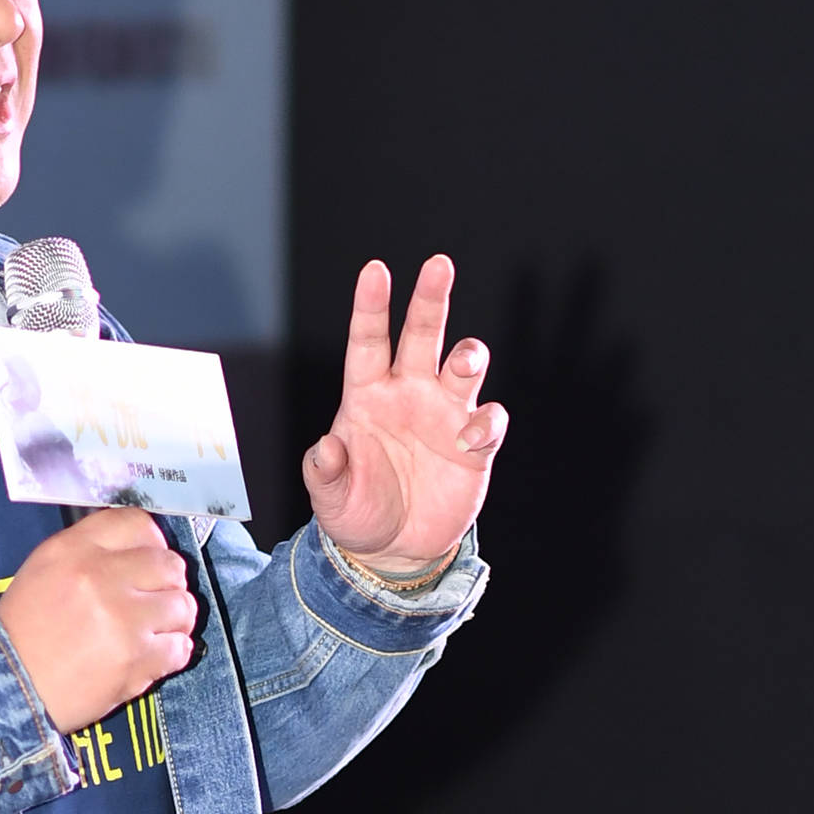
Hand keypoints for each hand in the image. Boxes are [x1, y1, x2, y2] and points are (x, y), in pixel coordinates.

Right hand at [0, 511, 197, 733]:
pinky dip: (171, 653)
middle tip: (155, 600)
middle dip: (169, 584)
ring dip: (174, 620)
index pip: (137, 524)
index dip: (153, 543)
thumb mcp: (43, 570)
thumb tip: (137, 548)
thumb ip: (89, 551)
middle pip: (169, 565)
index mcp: (74, 550)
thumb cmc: (24, 632)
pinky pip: (180, 647)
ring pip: (182, 606)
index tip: (151, 560)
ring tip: (154, 631)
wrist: (10, 686)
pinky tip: (152, 656)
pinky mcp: (136, 658)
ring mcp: (123, 618)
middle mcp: (101, 577)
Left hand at [303, 255, 508, 574]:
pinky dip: (485, 423)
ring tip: (464, 360)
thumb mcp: (330, 499)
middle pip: (423, 335)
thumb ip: (325, 472)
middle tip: (439, 264)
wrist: (394, 550)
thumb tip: (326, 447)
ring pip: (463, 367)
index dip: (371, 305)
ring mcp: (444, 415)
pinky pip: (488, 421)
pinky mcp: (474, 447)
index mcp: (367, 395)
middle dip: (431, 299)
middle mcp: (408, 394)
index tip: (375, 270)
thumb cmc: (356, 512)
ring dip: (469, 356)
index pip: (368, 341)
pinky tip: (469, 439)